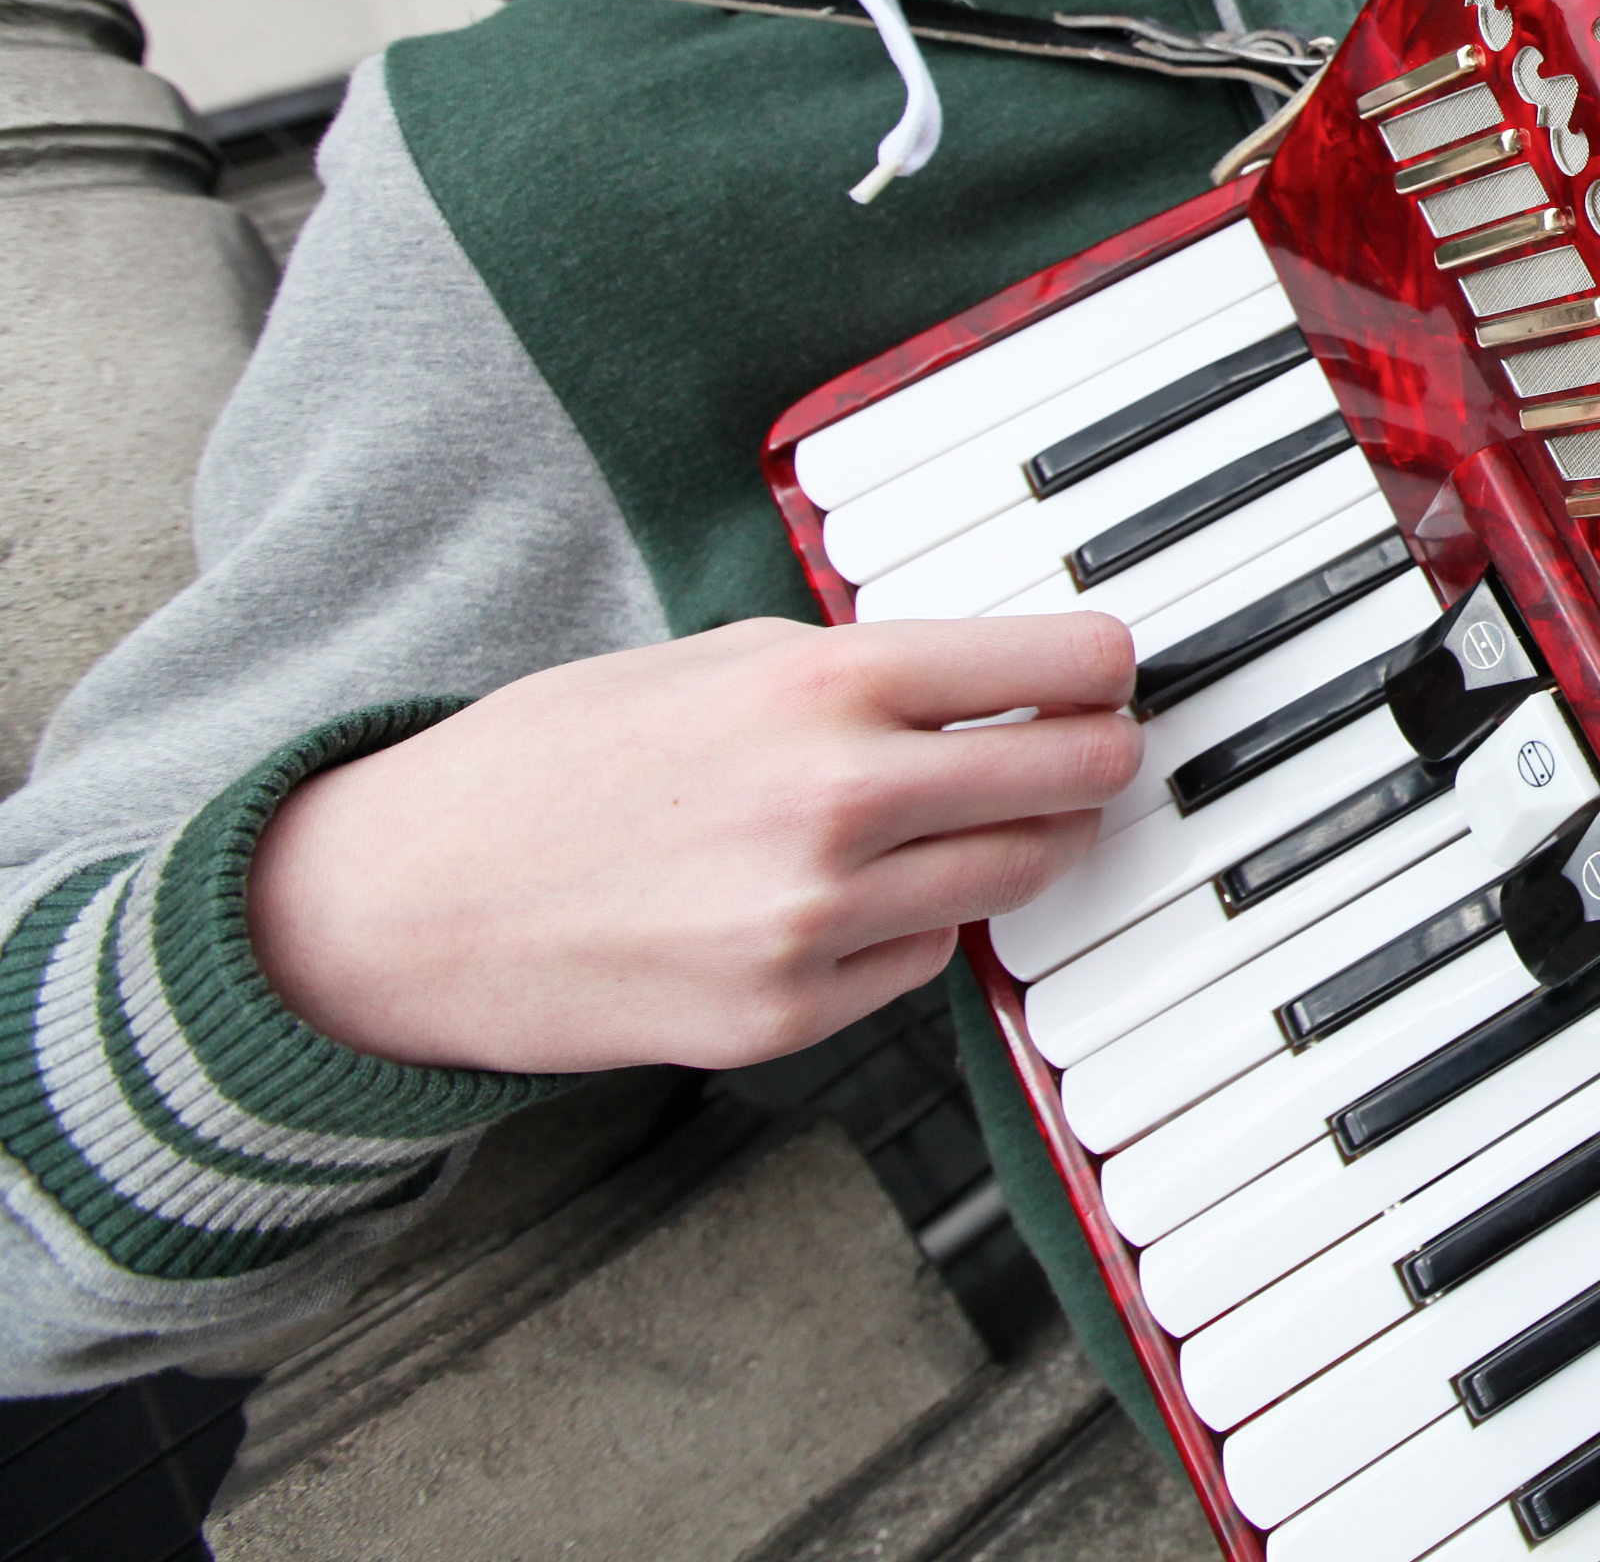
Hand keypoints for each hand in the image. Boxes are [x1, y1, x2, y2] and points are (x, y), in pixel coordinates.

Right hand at [250, 613, 1140, 1074]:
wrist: (407, 903)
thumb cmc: (553, 761)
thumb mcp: (710, 659)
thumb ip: (857, 668)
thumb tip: (995, 676)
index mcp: (822, 684)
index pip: (1060, 667)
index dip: (1109, 666)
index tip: (1117, 668)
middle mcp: (838, 801)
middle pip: (1076, 775)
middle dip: (1100, 753)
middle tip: (1096, 741)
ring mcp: (820, 920)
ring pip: (1022, 875)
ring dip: (1033, 840)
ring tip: (1002, 810)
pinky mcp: (794, 1014)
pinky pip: (931, 954)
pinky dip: (925, 919)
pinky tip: (871, 889)